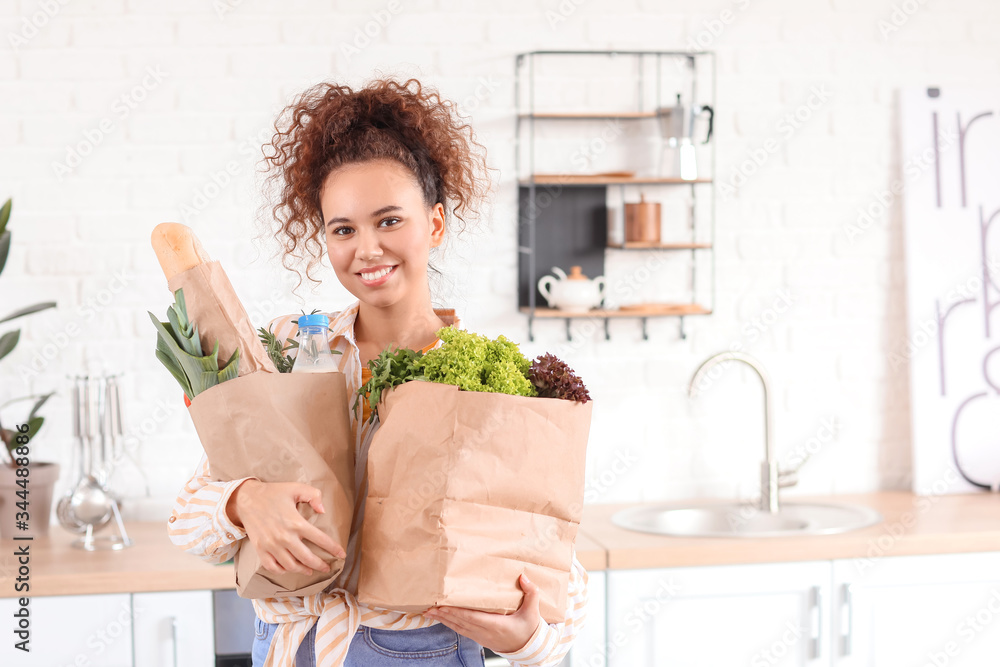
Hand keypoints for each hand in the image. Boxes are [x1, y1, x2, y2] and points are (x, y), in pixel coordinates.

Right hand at [227, 479, 345, 575]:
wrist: (247, 499)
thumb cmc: (274, 493)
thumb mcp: (296, 487)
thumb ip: (313, 496)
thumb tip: (323, 511)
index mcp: (296, 522)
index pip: (320, 539)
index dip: (333, 548)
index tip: (341, 554)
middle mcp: (285, 537)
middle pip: (307, 558)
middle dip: (320, 565)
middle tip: (327, 568)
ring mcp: (271, 545)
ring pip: (291, 565)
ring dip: (303, 570)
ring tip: (310, 570)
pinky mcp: (260, 549)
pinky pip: (273, 567)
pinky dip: (282, 570)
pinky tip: (289, 568)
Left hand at [424, 573, 542, 653]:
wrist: (528, 648)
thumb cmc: (529, 629)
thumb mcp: (534, 611)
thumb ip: (531, 592)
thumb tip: (523, 576)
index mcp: (497, 625)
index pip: (473, 617)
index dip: (457, 612)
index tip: (444, 605)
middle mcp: (485, 632)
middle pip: (460, 622)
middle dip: (444, 614)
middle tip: (430, 606)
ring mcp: (480, 636)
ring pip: (458, 628)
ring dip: (443, 620)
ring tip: (430, 612)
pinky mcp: (479, 638)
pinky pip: (461, 631)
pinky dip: (449, 624)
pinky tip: (441, 619)